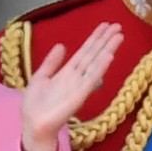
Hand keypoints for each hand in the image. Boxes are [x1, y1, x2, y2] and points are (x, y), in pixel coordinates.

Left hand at [20, 22, 122, 150]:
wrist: (33, 125)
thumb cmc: (35, 105)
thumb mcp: (40, 77)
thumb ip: (51, 62)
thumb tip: (61, 45)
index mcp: (67, 72)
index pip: (84, 52)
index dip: (94, 38)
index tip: (105, 25)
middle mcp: (76, 77)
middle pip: (93, 55)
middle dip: (105, 40)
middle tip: (118, 25)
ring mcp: (79, 85)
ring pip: (95, 63)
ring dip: (107, 49)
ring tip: (118, 36)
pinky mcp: (79, 95)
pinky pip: (91, 79)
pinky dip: (100, 67)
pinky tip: (109, 55)